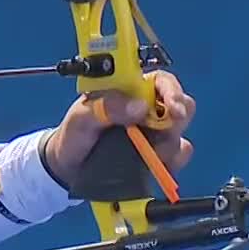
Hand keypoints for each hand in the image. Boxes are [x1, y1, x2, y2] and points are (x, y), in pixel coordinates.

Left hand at [43, 71, 195, 185]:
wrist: (67, 168)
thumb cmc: (73, 135)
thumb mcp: (81, 116)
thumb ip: (106, 106)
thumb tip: (140, 106)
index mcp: (130, 91)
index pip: (162, 81)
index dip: (173, 90)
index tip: (173, 107)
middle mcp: (147, 110)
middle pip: (181, 106)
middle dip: (178, 119)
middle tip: (166, 132)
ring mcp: (153, 135)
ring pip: (180, 134)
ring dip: (170, 145)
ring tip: (150, 154)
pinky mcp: (155, 158)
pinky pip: (176, 157)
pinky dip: (172, 163)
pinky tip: (157, 166)